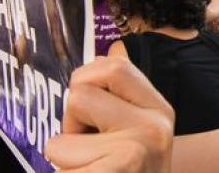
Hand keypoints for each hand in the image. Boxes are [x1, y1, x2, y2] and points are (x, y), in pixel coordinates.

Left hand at [45, 57, 174, 171]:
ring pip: (60, 139)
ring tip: (91, 170)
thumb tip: (103, 56)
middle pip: (79, 93)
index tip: (90, 112)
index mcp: (159, 109)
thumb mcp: (137, 132)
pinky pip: (59, 163)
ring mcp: (138, 150)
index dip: (85, 81)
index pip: (113, 66)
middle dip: (69, 122)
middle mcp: (155, 125)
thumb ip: (119, 99)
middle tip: (87, 149)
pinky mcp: (118, 171)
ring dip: (63, 160)